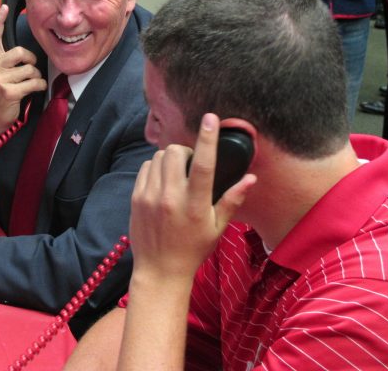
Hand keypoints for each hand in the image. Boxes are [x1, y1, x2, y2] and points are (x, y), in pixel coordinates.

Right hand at [0, 4, 45, 127]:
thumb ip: (9, 60)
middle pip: (21, 52)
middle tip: (30, 69)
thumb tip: (25, 52)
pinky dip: (39, 87)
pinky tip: (34, 90)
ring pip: (30, 70)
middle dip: (32, 60)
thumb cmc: (3, 92)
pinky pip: (34, 83)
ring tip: (29, 84)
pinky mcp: (9, 91)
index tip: (4, 7)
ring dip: (36, 78)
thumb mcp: (2, 72)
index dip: (0, 21)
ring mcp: (0, 79)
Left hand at [128, 114, 255, 282]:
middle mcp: (171, 198)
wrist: (159, 270)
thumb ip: (232, 199)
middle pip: (175, 153)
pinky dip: (156, 167)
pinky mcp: (136, 197)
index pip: (203, 165)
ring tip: (177, 175)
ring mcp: (150, 196)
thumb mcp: (218, 228)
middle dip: (185, 151)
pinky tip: (163, 181)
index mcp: (195, 205)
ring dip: (170, 159)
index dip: (207, 139)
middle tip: (191, 165)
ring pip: (158, 157)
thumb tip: (251, 177)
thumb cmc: (193, 249)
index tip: (210, 118)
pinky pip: (146, 167)